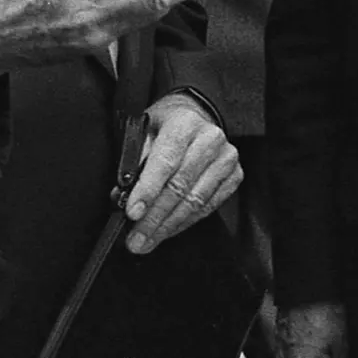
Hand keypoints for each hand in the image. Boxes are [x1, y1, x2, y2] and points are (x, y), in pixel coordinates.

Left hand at [122, 92, 241, 253]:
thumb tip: (122, 197)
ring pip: (195, 201)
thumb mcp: (143, 132)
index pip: (165, 161)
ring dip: (168, 226)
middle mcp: (210, 138)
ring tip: (147, 241)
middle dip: (154, 218)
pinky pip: (208, 207)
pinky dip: (185, 223)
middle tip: (135, 239)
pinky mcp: (235, 175)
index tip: (132, 213)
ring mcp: (226, 158)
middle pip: (180, 186)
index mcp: (184, 123)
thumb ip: (134, 162)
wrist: (195, 116)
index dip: (148, 190)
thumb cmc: (165, 127)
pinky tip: (167, 231)